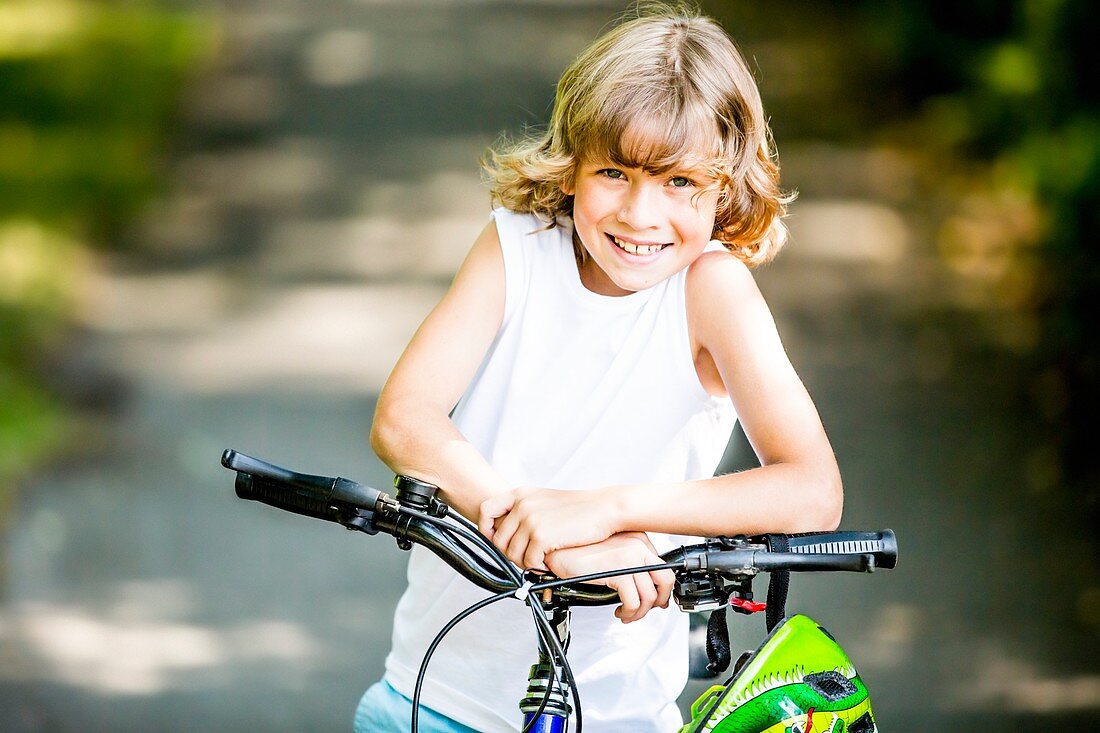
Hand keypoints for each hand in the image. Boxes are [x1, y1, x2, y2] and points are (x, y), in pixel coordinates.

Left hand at [478, 487, 618, 569]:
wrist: (604, 509)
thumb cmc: (579, 508)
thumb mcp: (544, 500)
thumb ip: (524, 511)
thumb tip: (506, 533)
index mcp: (521, 494)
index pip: (486, 510)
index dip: (487, 529)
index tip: (495, 538)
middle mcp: (522, 505)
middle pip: (499, 541)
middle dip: (512, 554)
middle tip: (529, 556)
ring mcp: (530, 520)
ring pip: (513, 555)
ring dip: (526, 563)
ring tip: (541, 559)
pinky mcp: (541, 536)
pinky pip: (529, 562)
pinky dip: (539, 566)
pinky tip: (550, 561)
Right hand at [544, 533, 672, 622]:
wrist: (557, 549)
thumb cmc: (578, 551)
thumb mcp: (610, 552)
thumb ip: (629, 563)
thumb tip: (644, 585)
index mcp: (638, 538)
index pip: (663, 567)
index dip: (661, 589)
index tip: (654, 599)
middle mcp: (637, 545)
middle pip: (666, 580)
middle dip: (658, 601)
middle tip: (645, 610)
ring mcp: (629, 557)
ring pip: (649, 596)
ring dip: (639, 612)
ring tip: (626, 614)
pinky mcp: (618, 572)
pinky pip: (633, 602)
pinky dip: (628, 613)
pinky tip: (619, 612)